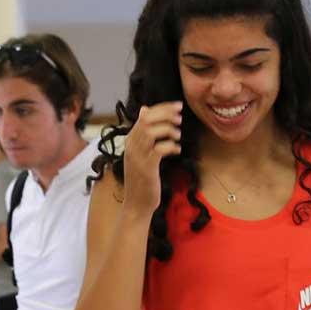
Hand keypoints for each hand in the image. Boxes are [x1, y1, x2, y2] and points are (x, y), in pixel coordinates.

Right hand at [121, 101, 183, 217]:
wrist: (137, 203)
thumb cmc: (142, 177)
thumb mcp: (140, 151)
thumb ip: (143, 132)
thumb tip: (145, 109)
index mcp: (130, 139)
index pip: (145, 115)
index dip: (162, 108)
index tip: (177, 106)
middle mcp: (131, 146)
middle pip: (147, 120)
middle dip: (166, 114)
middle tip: (180, 117)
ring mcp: (138, 157)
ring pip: (151, 132)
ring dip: (168, 130)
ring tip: (178, 135)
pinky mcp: (146, 168)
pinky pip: (159, 149)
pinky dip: (170, 146)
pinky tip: (177, 150)